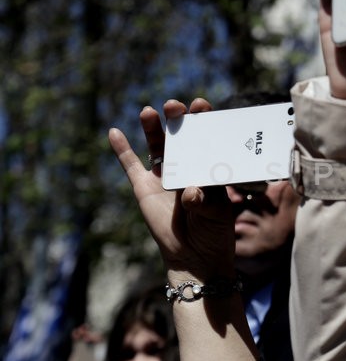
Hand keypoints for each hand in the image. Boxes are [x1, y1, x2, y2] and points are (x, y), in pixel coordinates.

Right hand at [64, 325, 103, 360]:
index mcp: (99, 358)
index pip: (101, 346)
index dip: (97, 340)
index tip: (92, 338)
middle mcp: (93, 354)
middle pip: (93, 340)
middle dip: (90, 334)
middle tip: (85, 331)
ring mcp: (85, 353)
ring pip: (84, 340)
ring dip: (83, 334)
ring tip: (80, 329)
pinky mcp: (76, 355)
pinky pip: (77, 344)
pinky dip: (76, 338)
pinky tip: (75, 333)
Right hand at [108, 98, 235, 282]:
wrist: (194, 255)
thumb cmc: (213, 231)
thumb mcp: (216, 213)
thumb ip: (205, 200)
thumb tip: (190, 192)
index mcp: (209, 166)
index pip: (207, 137)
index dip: (204, 119)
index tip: (202, 106)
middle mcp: (187, 164)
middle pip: (181, 135)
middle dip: (178, 118)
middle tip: (175, 105)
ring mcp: (164, 174)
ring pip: (157, 145)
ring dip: (152, 127)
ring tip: (149, 112)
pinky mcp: (144, 186)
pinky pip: (130, 165)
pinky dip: (121, 149)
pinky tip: (113, 132)